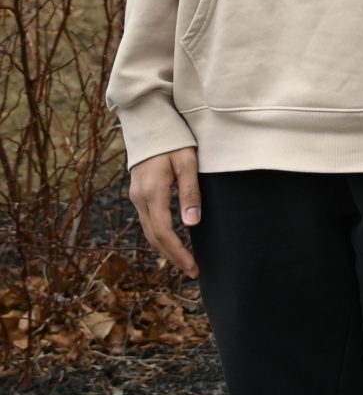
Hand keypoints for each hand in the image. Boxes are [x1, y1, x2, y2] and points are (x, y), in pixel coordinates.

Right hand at [128, 148, 201, 278]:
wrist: (149, 123)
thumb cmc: (174, 140)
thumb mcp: (188, 162)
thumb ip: (190, 192)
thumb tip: (192, 224)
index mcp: (152, 192)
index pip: (164, 232)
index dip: (178, 253)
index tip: (193, 267)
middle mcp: (139, 198)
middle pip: (154, 237)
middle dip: (172, 256)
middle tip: (193, 271)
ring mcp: (136, 196)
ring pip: (149, 231)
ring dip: (166, 248)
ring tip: (185, 262)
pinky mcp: (139, 193)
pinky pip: (148, 221)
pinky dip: (160, 235)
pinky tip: (173, 241)